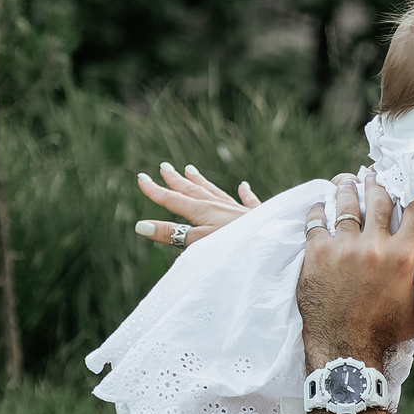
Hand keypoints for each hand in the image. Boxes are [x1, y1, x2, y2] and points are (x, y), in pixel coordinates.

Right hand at [133, 162, 257, 247]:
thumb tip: (140, 225)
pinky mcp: (257, 217)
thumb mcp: (198, 242)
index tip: (141, 178)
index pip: (173, 200)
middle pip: (193, 191)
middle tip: (163, 167)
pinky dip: (244, 194)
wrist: (273, 244)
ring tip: (190, 169)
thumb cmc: (234, 246)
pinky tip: (244, 186)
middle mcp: (219, 207)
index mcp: (203, 212)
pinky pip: (248, 202)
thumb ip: (171, 234)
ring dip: (201, 181)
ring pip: (215, 192)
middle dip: (176, 180)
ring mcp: (238, 211)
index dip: (156, 190)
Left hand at [299, 172, 413, 365]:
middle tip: (373, 174)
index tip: (409, 183)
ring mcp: (344, 248)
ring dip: (346, 189)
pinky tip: (319, 206)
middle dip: (377, 182)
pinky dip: (318, 210)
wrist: (345, 349)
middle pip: (378, 199)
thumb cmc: (384, 333)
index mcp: (402, 257)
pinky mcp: (317, 254)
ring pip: (345, 203)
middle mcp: (374, 247)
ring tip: (345, 182)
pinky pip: (316, 221)